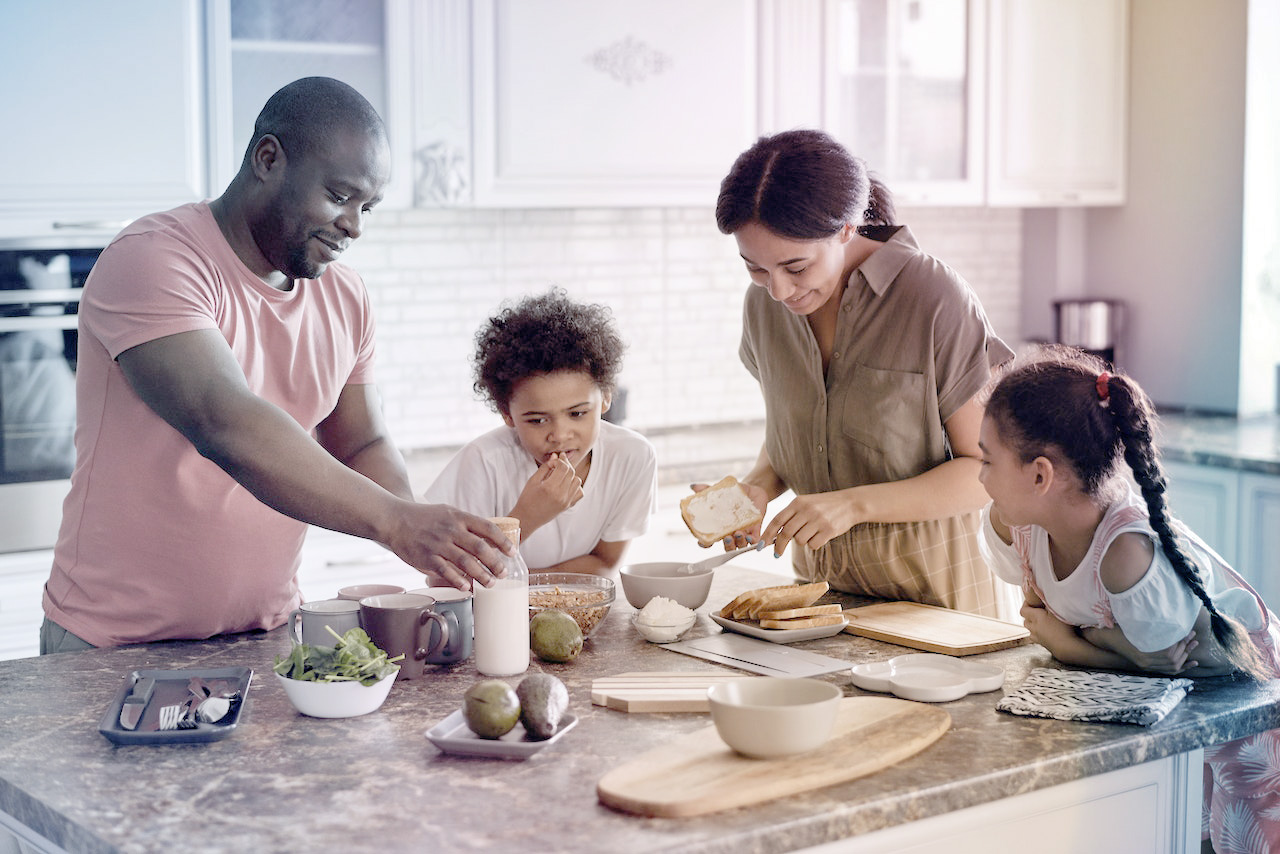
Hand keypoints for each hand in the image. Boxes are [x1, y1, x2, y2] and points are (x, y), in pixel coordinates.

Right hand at [385, 504, 513, 590]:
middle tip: (503, 573)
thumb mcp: (449, 513)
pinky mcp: (427, 557)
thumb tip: (490, 540)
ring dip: (481, 575)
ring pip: (466, 562)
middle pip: (480, 548)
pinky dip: (458, 580)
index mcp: (459, 518)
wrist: (395, 520)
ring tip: (491, 583)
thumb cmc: (425, 518)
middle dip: (495, 563)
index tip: (513, 552)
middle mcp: (451, 530)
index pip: (487, 528)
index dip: (503, 541)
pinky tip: (467, 587)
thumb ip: (468, 526)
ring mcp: (439, 544)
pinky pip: (445, 571)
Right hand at [512, 453, 582, 534]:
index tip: (554, 460)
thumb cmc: (527, 498)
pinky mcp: (568, 506)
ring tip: (561, 475)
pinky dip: (575, 486)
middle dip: (566, 464)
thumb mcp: (533, 480)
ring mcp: (566, 501)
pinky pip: (580, 492)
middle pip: (571, 472)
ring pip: (577, 481)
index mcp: (550, 487)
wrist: (527, 518)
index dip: (560, 460)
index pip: (563, 467)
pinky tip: (566, 484)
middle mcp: (560, 495)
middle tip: (559, 462)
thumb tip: (556, 456)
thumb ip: (546, 467)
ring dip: (571, 475)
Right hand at [690, 480, 769, 550]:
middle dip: (727, 545)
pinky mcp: (755, 530)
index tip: (702, 542)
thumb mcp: (720, 491)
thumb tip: (694, 486)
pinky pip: (754, 540)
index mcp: (719, 527)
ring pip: (740, 545)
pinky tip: (750, 536)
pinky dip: (752, 541)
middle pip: (727, 546)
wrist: (751, 491)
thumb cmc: (733, 494)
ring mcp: (743, 532)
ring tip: (738, 533)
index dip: (705, 544)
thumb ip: (707, 490)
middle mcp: (730, 532)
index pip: (710, 540)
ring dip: (739, 542)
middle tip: (726, 538)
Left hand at [762, 491, 857, 556]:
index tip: (761, 546)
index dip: (767, 534)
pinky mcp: (829, 530)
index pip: (777, 520)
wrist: (850, 503)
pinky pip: (813, 545)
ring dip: (802, 542)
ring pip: (800, 540)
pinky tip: (820, 536)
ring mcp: (818, 520)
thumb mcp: (806, 504)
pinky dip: (814, 544)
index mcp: (798, 502)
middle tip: (777, 554)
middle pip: (786, 533)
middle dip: (779, 546)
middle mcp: (807, 510)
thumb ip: (791, 516)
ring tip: (811, 534)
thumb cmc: (824, 506)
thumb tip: (774, 536)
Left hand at [1019, 601, 1080, 657]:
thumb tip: (1044, 594)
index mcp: (1035, 617)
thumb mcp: (1058, 610)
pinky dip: (1037, 633)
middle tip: (1038, 610)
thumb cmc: (1064, 628)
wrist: (1067, 647)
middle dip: (1029, 614)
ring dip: (1033, 624)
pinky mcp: (1042, 644)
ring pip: (1030, 629)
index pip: (1023, 610)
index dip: (1026, 604)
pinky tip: (1045, 631)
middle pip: (1025, 620)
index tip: (1032, 600)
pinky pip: (1035, 637)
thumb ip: (1049, 602)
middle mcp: (1034, 628)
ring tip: (1042, 621)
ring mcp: (1037, 637)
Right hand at [1082, 624, 1200, 675]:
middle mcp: (1145, 662)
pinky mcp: (1148, 666)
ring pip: (1172, 666)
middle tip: (1192, 635)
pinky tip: (1193, 663)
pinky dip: (1182, 667)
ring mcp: (1146, 665)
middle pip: (1172, 659)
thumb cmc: (1119, 628)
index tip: (1187, 631)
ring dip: (1185, 655)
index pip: (1167, 650)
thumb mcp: (1134, 623)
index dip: (1179, 641)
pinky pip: (1169, 670)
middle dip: (1184, 647)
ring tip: (1194, 643)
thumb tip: (1172, 615)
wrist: (1107, 638)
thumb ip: (1150, 621)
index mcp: (1141, 652)